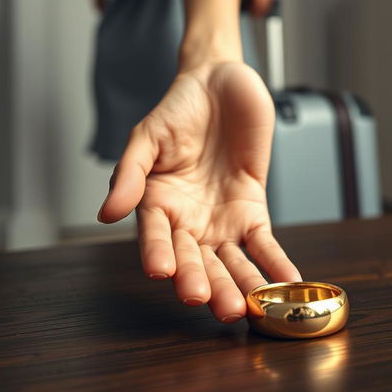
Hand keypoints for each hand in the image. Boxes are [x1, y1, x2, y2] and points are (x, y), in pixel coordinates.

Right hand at [97, 62, 300, 321]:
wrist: (219, 84)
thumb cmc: (178, 110)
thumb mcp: (148, 136)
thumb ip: (130, 173)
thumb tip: (105, 213)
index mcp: (157, 205)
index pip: (155, 237)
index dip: (158, 254)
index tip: (163, 272)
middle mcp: (188, 221)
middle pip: (196, 259)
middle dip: (205, 283)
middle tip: (213, 304)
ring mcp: (222, 219)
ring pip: (231, 260)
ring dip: (241, 284)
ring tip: (246, 308)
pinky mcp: (252, 210)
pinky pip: (264, 243)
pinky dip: (275, 262)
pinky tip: (286, 281)